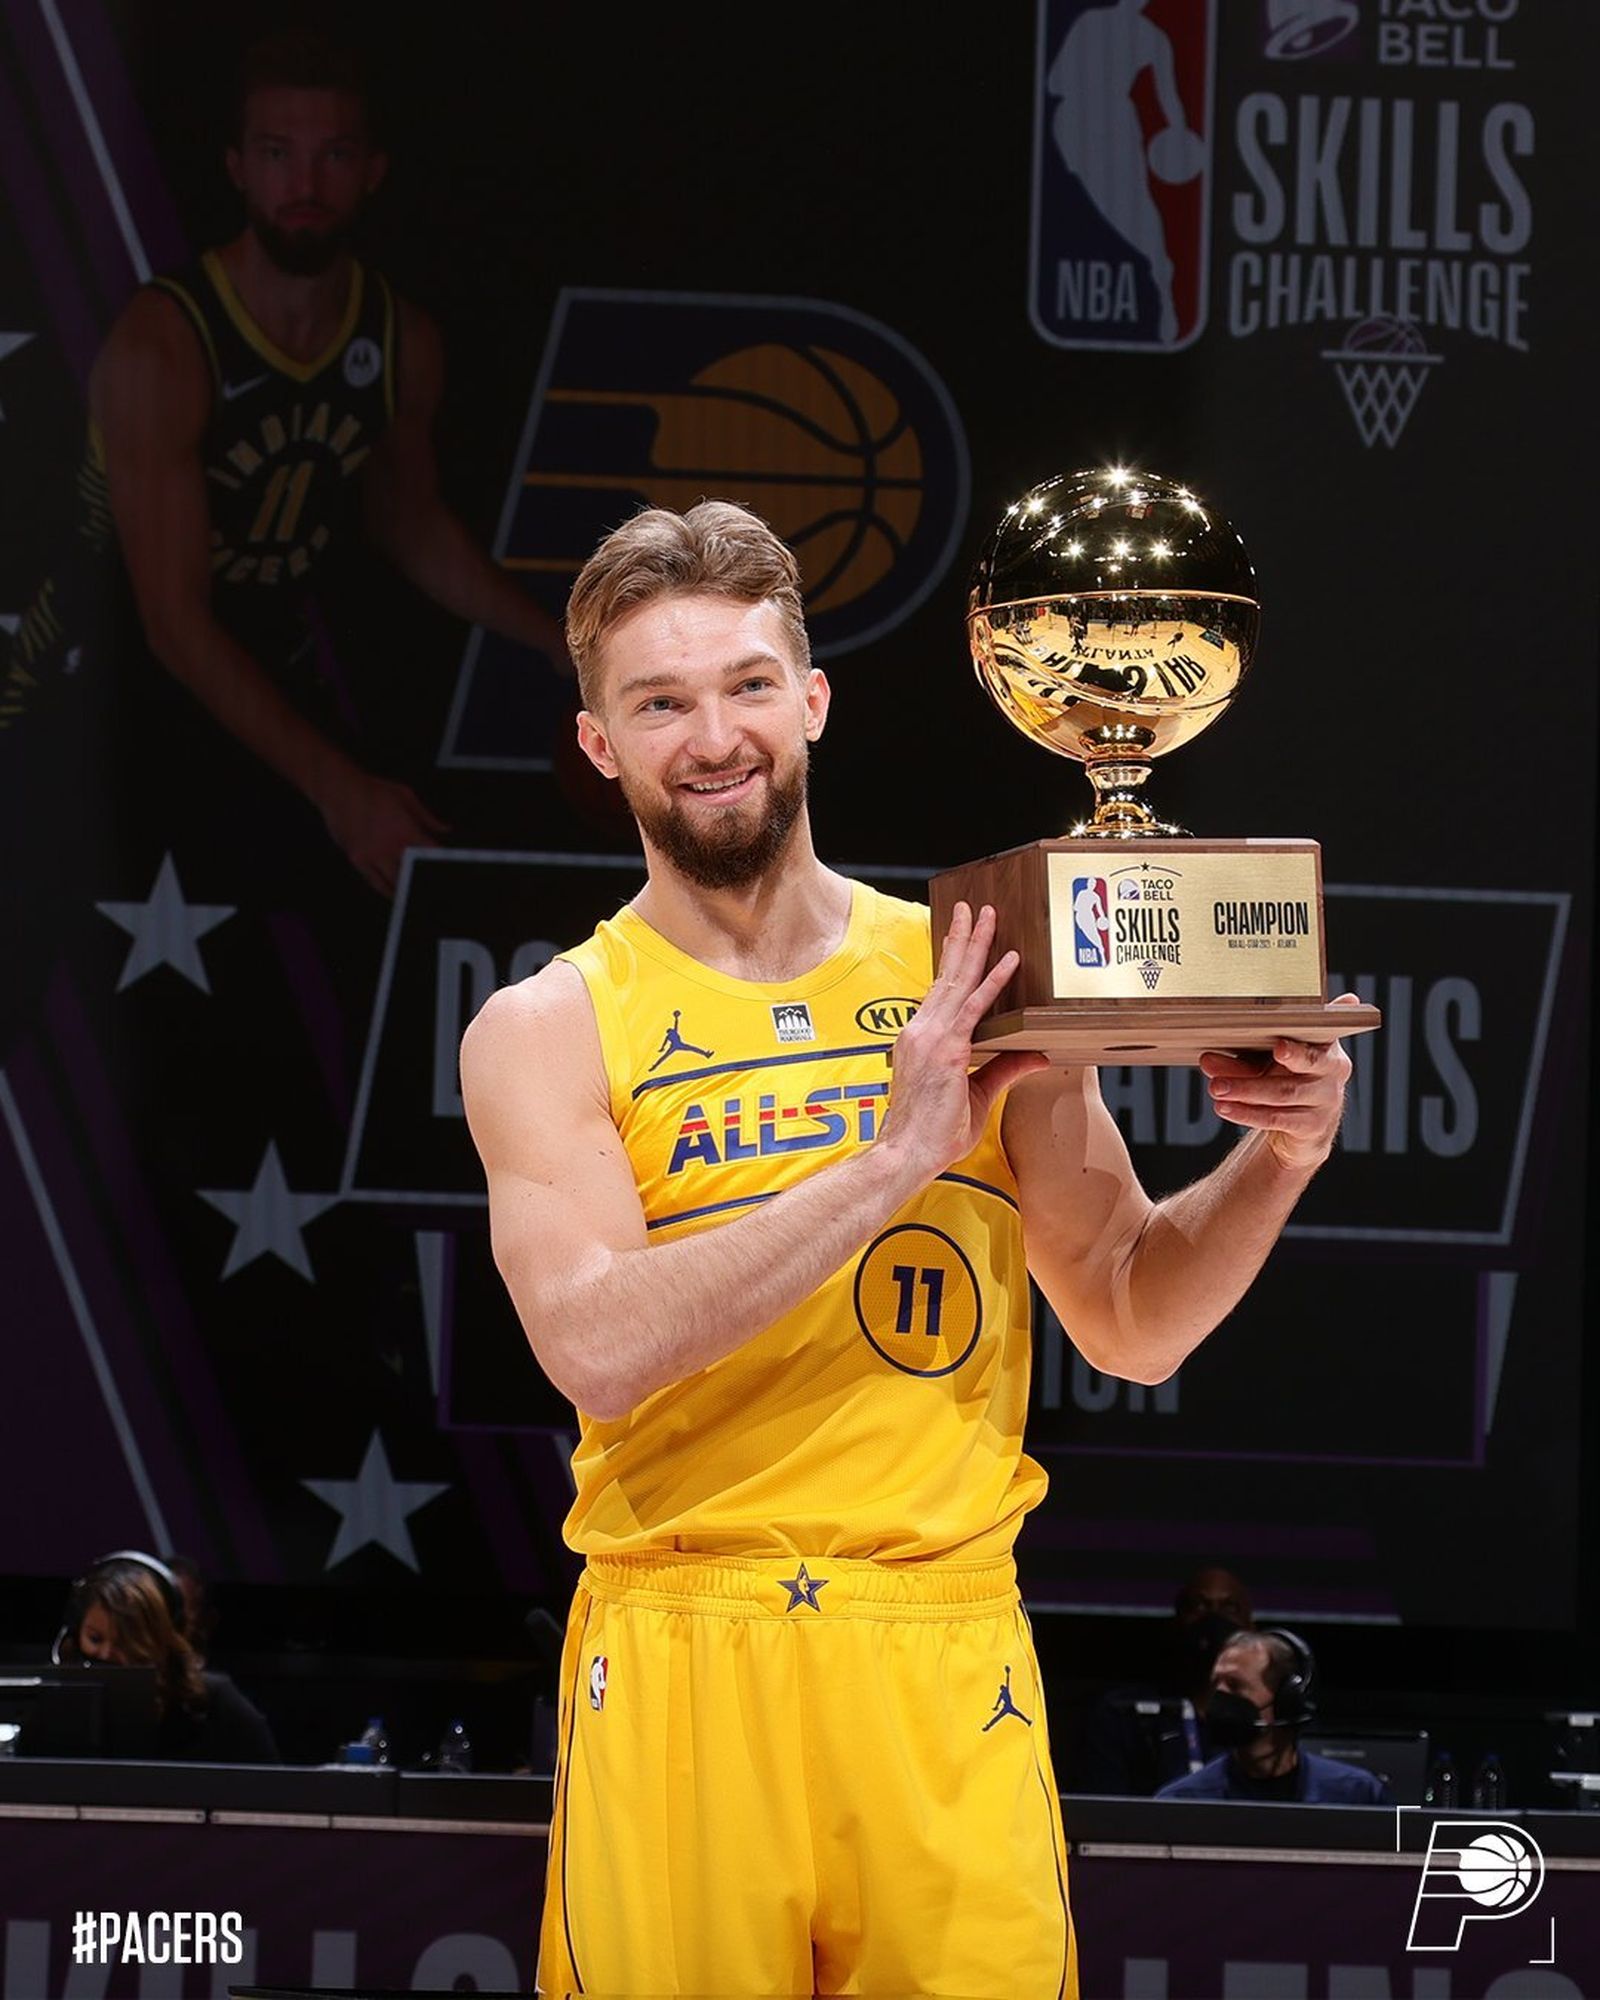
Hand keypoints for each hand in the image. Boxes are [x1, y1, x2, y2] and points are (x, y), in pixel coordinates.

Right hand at [318, 766, 446, 896]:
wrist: (340, 789)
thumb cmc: (370, 789)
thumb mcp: (405, 795)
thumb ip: (426, 816)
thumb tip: (444, 828)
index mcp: (407, 830)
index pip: (431, 854)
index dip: (440, 864)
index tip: (446, 870)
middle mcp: (392, 846)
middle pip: (414, 872)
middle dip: (423, 880)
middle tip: (431, 887)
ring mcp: (374, 855)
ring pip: (395, 881)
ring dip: (406, 889)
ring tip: (415, 895)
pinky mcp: (358, 859)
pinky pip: (374, 882)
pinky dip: (385, 891)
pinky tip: (393, 895)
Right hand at [882, 902, 1051, 1177]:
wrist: (904, 1155)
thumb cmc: (931, 1134)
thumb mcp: (977, 1096)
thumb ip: (1005, 1069)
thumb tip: (1040, 1054)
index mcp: (919, 1039)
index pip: (939, 991)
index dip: (951, 960)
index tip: (960, 935)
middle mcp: (920, 1031)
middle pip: (946, 975)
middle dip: (963, 938)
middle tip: (974, 908)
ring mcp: (931, 1038)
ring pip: (958, 980)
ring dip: (976, 945)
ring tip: (988, 916)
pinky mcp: (947, 1050)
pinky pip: (975, 1008)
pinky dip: (994, 982)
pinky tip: (1010, 960)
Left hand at [1199, 992, 1361, 1173]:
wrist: (1300, 1127)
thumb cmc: (1283, 1080)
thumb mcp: (1261, 1065)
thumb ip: (1239, 1060)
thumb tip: (1207, 1060)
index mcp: (1325, 1041)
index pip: (1319, 1032)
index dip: (1304, 1036)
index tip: (1281, 1045)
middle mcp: (1333, 1068)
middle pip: (1306, 1062)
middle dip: (1282, 1058)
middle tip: (1255, 1054)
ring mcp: (1327, 1098)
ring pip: (1285, 1092)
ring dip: (1247, 1090)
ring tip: (1217, 1088)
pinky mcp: (1314, 1125)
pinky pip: (1278, 1118)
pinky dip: (1248, 1113)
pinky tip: (1226, 1108)